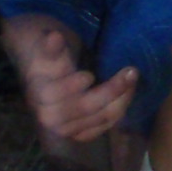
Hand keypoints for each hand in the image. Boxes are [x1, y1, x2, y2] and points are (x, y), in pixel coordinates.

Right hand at [4, 19, 137, 144]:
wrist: (47, 79)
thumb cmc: (51, 61)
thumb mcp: (49, 53)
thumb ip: (53, 48)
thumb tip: (54, 36)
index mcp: (39, 96)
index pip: (57, 97)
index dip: (73, 87)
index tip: (88, 75)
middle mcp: (50, 118)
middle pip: (86, 106)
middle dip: (112, 89)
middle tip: (132, 71)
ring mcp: (67, 129)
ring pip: (103, 116)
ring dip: (123, 97)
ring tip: (132, 77)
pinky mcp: (81, 134)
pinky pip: (107, 125)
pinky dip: (120, 109)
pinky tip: (127, 93)